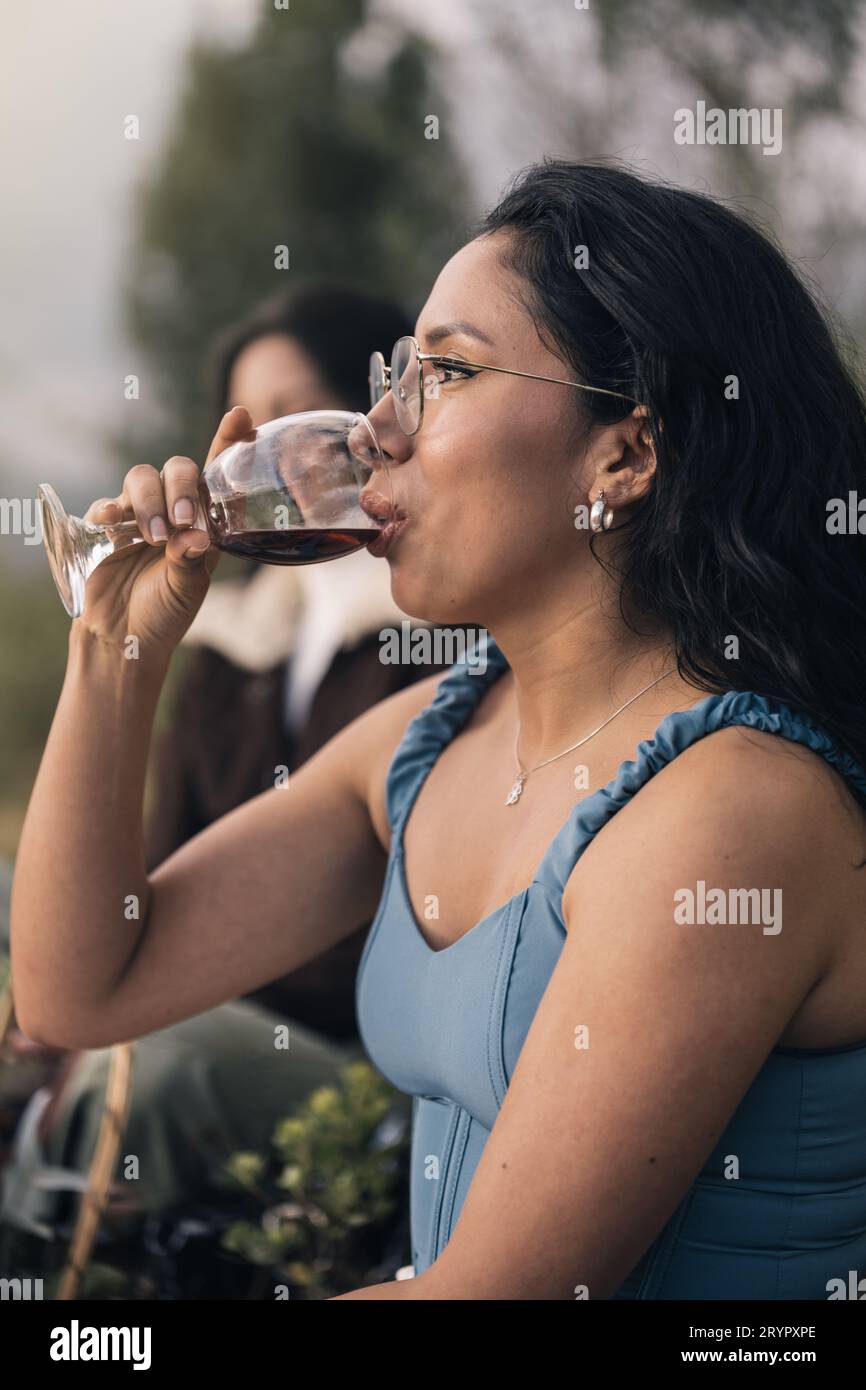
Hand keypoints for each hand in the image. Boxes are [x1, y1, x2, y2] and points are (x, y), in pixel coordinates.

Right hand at [77, 407, 254, 653]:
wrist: (124, 636)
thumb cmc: (165, 611)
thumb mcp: (187, 587)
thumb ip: (191, 560)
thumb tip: (195, 536)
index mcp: (204, 520)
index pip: (217, 472)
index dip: (229, 440)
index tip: (241, 415)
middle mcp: (173, 508)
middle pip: (178, 467)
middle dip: (182, 486)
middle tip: (182, 520)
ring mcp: (138, 513)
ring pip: (142, 477)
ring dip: (150, 502)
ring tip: (154, 538)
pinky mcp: (106, 526)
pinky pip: (107, 503)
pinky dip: (111, 509)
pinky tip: (113, 524)